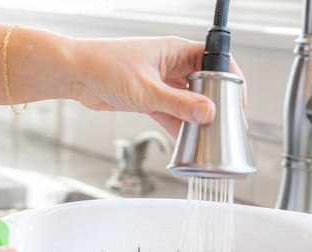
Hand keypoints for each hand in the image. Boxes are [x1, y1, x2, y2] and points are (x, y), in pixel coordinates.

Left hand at [70, 36, 246, 136]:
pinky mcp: (146, 98)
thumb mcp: (146, 90)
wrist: (74, 75)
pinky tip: (187, 139)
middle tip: (226, 124)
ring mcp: (158, 82)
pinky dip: (177, 125)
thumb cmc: (103, 66)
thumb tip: (207, 112)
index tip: (236, 100)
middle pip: (203, 84)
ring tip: (210, 136)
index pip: (214, 60)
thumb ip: (178, 104)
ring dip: (195, 118)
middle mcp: (169, 65)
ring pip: (186, 101)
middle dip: (214, 103)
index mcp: (174, 51)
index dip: (229, 79)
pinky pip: (169, 112)